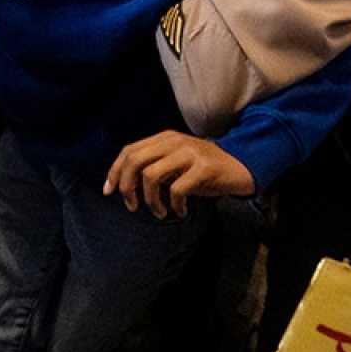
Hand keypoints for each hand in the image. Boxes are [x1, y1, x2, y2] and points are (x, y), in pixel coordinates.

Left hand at [103, 131, 254, 217]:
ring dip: (151, 201)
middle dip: (127, 187)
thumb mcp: (176, 163)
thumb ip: (155, 166)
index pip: (129, 151)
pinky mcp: (204, 168)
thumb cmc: (204, 171)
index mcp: (165, 138)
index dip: (114, 172)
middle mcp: (174, 142)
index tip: (109, 192)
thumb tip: (125, 185)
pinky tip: (180, 212)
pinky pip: (177, 189)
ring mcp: (190, 153)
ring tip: (160, 212)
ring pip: (151, 175)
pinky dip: (174, 205)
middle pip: (135, 161)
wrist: (241, 167)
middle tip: (132, 206)